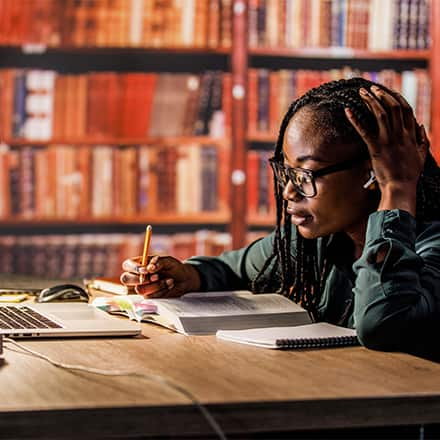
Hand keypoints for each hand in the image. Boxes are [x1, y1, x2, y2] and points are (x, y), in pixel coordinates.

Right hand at [120, 255, 200, 297]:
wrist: (183, 279)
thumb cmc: (173, 267)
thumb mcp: (168, 261)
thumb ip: (159, 262)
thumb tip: (150, 267)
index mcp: (138, 264)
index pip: (127, 265)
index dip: (134, 268)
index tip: (145, 270)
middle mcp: (136, 276)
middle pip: (125, 279)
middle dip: (140, 279)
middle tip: (156, 276)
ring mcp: (141, 287)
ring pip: (139, 289)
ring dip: (156, 285)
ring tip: (169, 279)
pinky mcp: (148, 296)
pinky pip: (150, 296)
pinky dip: (162, 290)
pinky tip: (169, 285)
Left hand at [345, 85, 428, 215]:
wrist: (400, 187)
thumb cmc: (410, 174)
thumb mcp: (421, 155)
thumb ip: (423, 140)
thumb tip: (422, 126)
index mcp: (411, 134)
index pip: (406, 109)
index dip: (396, 97)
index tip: (387, 90)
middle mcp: (400, 134)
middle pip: (392, 107)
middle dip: (382, 94)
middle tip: (371, 88)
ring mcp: (388, 140)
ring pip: (380, 114)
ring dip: (370, 101)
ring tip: (361, 93)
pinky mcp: (376, 148)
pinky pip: (364, 130)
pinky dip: (355, 119)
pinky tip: (347, 111)